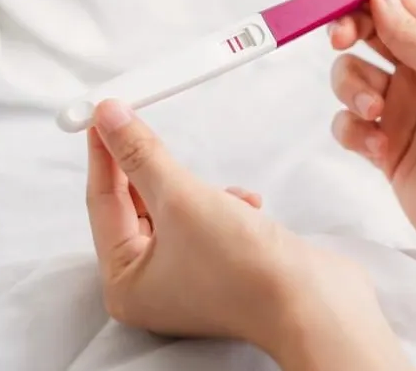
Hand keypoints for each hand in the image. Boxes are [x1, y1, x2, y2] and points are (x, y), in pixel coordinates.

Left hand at [84, 99, 399, 366]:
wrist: (313, 302)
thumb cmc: (245, 270)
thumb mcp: (182, 199)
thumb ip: (141, 155)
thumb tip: (109, 119)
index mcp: (125, 283)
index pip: (103, 204)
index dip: (104, 154)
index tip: (102, 113)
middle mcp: (151, 285)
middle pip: (137, 207)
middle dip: (153, 171)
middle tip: (142, 123)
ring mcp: (190, 277)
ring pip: (176, 211)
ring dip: (198, 190)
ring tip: (223, 192)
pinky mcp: (224, 266)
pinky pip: (208, 221)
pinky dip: (224, 205)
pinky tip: (247, 206)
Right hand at [313, 0, 415, 272]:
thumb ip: (411, 30)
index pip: (394, 0)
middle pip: (365, 32)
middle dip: (345, 33)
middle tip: (340, 41)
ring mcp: (403, 109)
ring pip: (349, 78)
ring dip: (352, 91)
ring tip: (375, 115)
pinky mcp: (385, 146)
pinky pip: (347, 124)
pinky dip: (354, 132)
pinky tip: (380, 151)